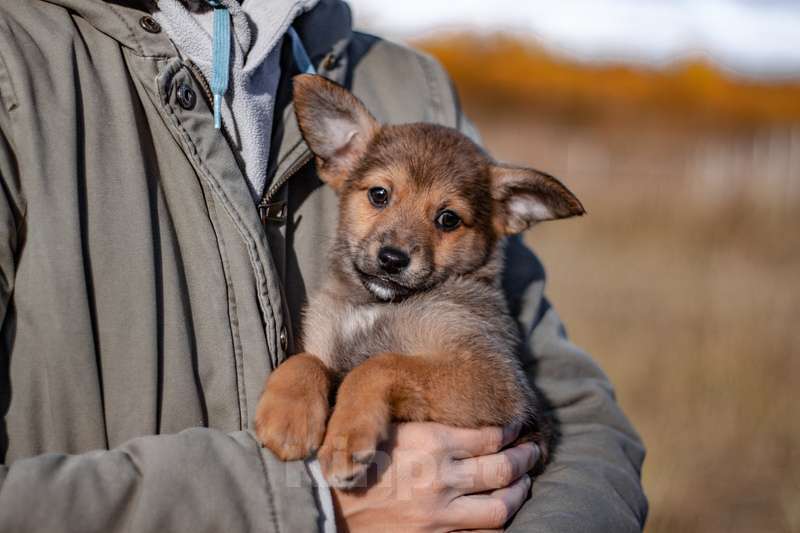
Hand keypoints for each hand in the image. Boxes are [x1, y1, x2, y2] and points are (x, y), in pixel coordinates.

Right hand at [332, 422, 539, 532]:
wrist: (321, 505)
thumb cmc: (350, 461)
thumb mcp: (384, 430)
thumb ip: (422, 426)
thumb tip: (453, 419)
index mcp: (430, 443)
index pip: (489, 437)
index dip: (509, 431)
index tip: (516, 427)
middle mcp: (442, 478)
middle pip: (503, 469)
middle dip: (525, 459)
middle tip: (533, 452)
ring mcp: (441, 515)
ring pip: (501, 506)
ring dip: (519, 493)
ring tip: (524, 484)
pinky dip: (498, 525)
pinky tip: (501, 514)